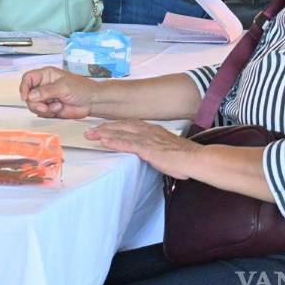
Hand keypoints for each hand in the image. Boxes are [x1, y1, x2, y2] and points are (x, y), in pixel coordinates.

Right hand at [19, 66, 97, 118]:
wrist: (92, 102)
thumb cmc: (82, 88)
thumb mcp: (63, 87)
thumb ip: (46, 91)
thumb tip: (31, 95)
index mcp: (46, 75)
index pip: (28, 78)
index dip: (24, 87)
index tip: (25, 97)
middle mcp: (44, 86)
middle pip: (28, 95)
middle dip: (35, 103)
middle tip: (44, 107)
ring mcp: (46, 98)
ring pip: (34, 105)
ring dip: (43, 109)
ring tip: (56, 107)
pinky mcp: (50, 108)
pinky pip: (41, 113)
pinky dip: (48, 113)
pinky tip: (58, 109)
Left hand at [84, 120, 199, 178]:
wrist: (196, 159)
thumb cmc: (184, 157)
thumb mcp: (165, 148)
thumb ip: (154, 148)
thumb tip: (148, 152)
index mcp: (152, 130)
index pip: (129, 125)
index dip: (114, 126)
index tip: (102, 127)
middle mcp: (148, 130)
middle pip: (122, 126)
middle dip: (104, 127)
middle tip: (89, 130)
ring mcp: (147, 138)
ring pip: (121, 132)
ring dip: (105, 133)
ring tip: (91, 134)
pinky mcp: (148, 148)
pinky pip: (128, 143)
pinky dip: (114, 141)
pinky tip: (104, 141)